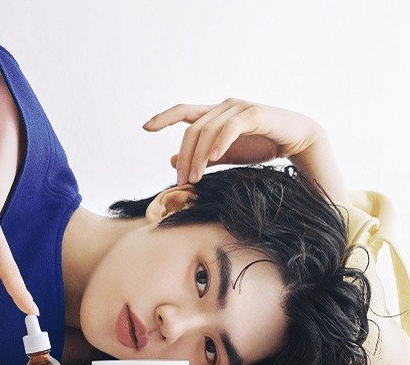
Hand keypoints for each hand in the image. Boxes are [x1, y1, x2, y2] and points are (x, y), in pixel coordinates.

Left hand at [143, 98, 328, 184]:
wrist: (297, 139)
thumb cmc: (261, 145)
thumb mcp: (225, 154)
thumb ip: (201, 156)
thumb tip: (172, 160)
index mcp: (215, 114)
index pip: (183, 112)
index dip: (163, 117)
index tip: (145, 128)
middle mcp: (223, 106)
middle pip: (192, 128)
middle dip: (184, 156)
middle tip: (181, 180)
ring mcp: (238, 108)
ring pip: (208, 130)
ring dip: (198, 156)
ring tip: (195, 178)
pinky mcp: (254, 113)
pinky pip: (231, 127)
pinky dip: (220, 142)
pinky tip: (213, 157)